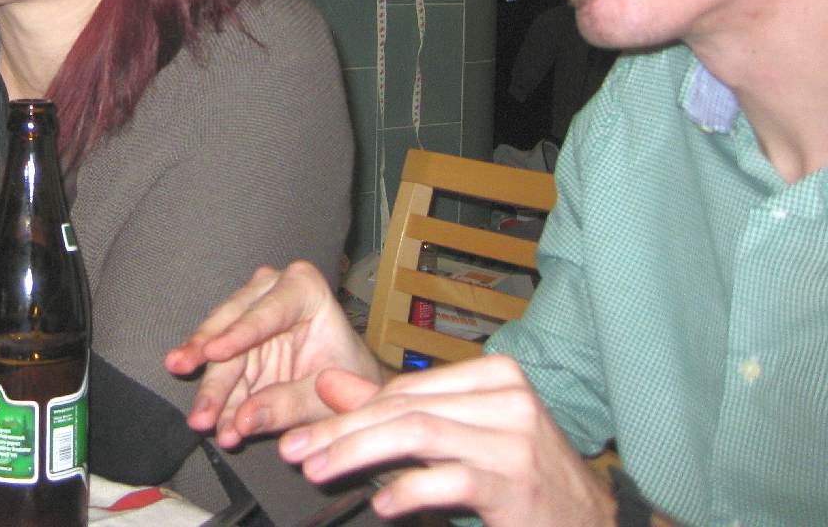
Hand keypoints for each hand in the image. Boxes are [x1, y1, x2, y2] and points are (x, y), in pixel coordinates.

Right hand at [163, 261, 385, 447]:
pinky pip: (220, 369)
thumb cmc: (349, 380)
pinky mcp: (236, 340)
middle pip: (232, 331)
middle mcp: (270, 291)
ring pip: (217, 350)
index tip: (213, 352)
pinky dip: (217, 397)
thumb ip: (288, 405)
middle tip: (201, 407)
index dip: (238, 335)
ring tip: (202, 421)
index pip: (266, 313)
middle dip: (216, 373)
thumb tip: (242, 419)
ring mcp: (249, 314)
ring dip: (210, 390)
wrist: (350, 385)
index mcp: (304, 289)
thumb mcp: (327, 396)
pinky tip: (212, 421)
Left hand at [279, 354, 615, 526]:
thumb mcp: (456, 437)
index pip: (404, 388)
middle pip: (403, 407)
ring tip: (318, 470)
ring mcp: (514, 437)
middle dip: (340, 431)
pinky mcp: (515, 481)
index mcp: (494, 374)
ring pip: (415, 434)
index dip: (349, 411)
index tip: (303, 432)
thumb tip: (326, 383)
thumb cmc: (518, 479)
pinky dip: (407, 490)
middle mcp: (507, 396)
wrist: (590, 524)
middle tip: (296, 452)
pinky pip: (446, 479)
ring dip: (356, 454)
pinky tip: (382, 504)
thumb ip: (393, 409)